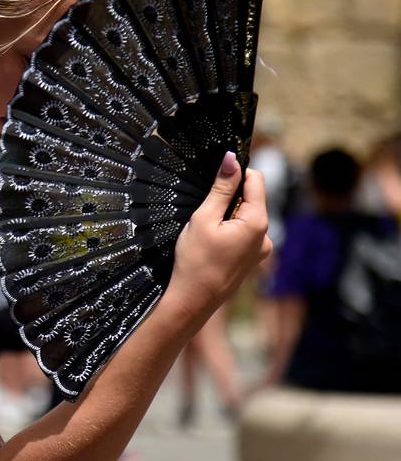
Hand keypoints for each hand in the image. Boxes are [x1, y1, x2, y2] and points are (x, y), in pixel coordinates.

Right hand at [164, 152, 271, 331]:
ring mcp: (261, 249)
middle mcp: (266, 235)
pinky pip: (244, 233)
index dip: (235, 174)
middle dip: (229, 198)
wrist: (194, 300)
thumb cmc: (195, 260)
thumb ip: (221, 188)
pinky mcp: (253, 259)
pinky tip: (212, 244)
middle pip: (251, 199)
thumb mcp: (204, 218)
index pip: (255, 180)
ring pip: (246, 216)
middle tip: (204, 213)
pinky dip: (229, 231)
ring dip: (228, 215)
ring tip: (206, 232)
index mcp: (258, 222)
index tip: (214, 178)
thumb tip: (232, 159)